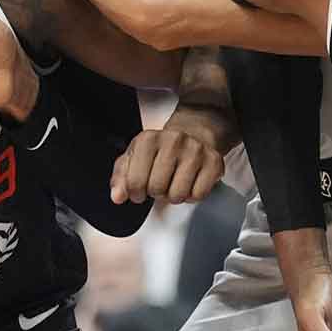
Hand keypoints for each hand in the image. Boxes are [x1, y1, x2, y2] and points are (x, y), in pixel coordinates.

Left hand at [109, 103, 231, 203]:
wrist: (194, 134)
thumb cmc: (161, 149)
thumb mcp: (135, 157)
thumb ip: (121, 177)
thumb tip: (117, 197)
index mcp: (148, 139)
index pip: (134, 182)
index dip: (136, 193)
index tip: (140, 190)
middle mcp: (173, 141)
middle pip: (156, 189)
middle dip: (156, 193)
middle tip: (160, 184)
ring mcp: (195, 150)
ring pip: (177, 194)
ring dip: (174, 195)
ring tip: (174, 182)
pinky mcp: (214, 162)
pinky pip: (198, 195)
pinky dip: (192, 196)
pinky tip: (190, 183)